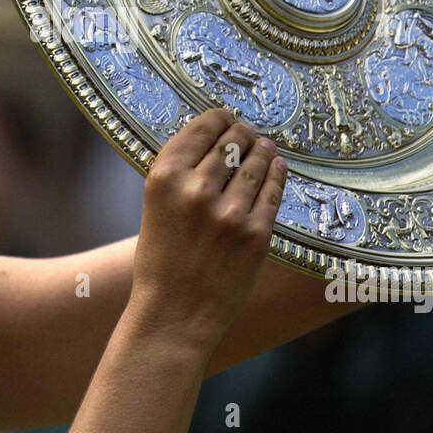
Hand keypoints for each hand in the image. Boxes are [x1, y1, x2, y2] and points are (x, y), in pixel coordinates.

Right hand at [129, 109, 287, 349]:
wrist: (173, 316)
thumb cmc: (161, 261)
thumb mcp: (155, 208)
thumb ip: (180, 175)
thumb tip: (214, 141)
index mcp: (163, 179)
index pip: (201, 129)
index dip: (218, 118)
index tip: (225, 117)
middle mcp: (195, 191)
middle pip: (231, 143)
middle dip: (242, 133)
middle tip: (247, 132)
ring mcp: (228, 214)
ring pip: (256, 164)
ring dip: (263, 151)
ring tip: (265, 146)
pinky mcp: (255, 235)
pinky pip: (272, 194)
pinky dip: (276, 176)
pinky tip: (277, 168)